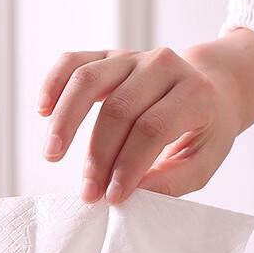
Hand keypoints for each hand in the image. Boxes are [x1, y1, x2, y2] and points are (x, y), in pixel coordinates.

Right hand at [37, 29, 253, 203]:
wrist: (211, 89)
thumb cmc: (204, 132)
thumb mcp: (205, 161)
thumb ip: (174, 180)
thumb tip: (135, 192)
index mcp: (194, 92)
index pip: (152, 129)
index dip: (128, 165)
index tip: (112, 197)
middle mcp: (163, 65)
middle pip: (118, 110)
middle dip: (99, 156)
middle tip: (88, 192)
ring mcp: (133, 56)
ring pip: (89, 80)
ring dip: (66, 120)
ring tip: (52, 154)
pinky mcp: (109, 55)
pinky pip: (74, 61)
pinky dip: (54, 83)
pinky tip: (43, 111)